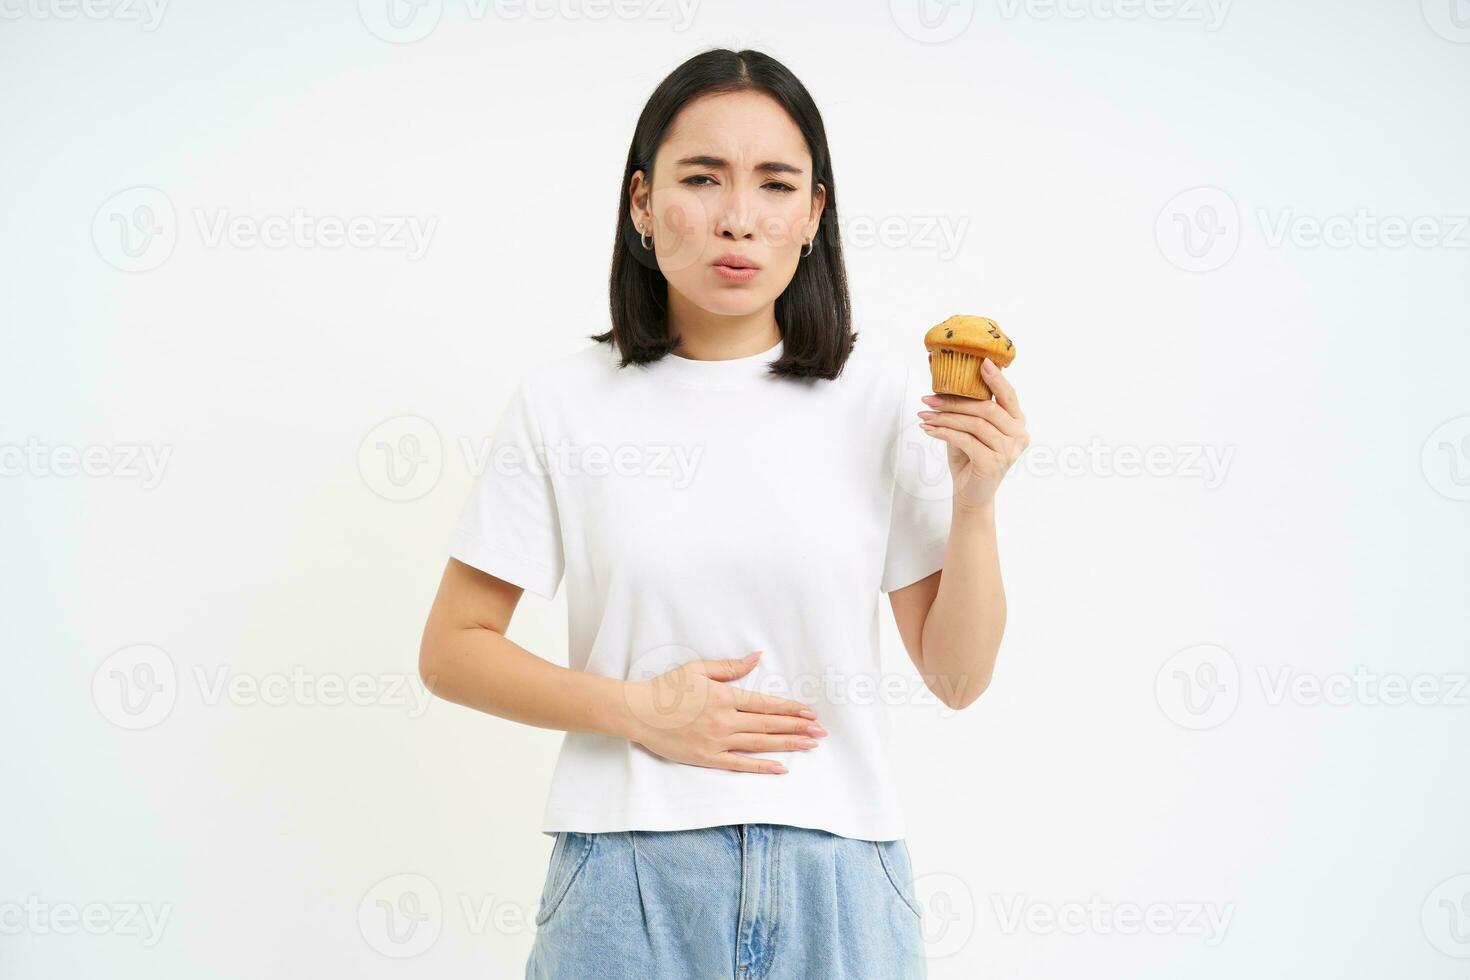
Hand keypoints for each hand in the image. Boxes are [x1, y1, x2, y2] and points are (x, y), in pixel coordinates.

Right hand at [621, 651, 826, 773]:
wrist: (638, 712)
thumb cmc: (666, 688)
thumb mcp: (698, 669)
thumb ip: (730, 666)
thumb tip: (757, 657)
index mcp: (725, 696)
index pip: (766, 704)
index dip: (791, 709)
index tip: (810, 712)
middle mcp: (725, 720)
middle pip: (769, 725)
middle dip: (798, 728)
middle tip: (821, 732)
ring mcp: (717, 741)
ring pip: (760, 744)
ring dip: (788, 745)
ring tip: (809, 746)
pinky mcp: (707, 758)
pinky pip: (740, 764)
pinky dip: (762, 766)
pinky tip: (781, 767)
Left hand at [917, 358, 1029, 511]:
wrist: (971, 495)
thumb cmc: (970, 459)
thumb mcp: (970, 430)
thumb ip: (969, 410)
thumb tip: (947, 383)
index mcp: (1017, 423)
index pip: (1008, 395)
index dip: (996, 378)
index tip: (981, 362)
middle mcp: (1019, 435)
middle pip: (986, 408)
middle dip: (954, 401)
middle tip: (929, 398)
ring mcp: (1008, 450)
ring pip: (974, 423)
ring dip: (945, 417)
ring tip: (924, 415)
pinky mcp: (993, 463)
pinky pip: (965, 440)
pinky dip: (944, 433)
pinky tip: (929, 429)